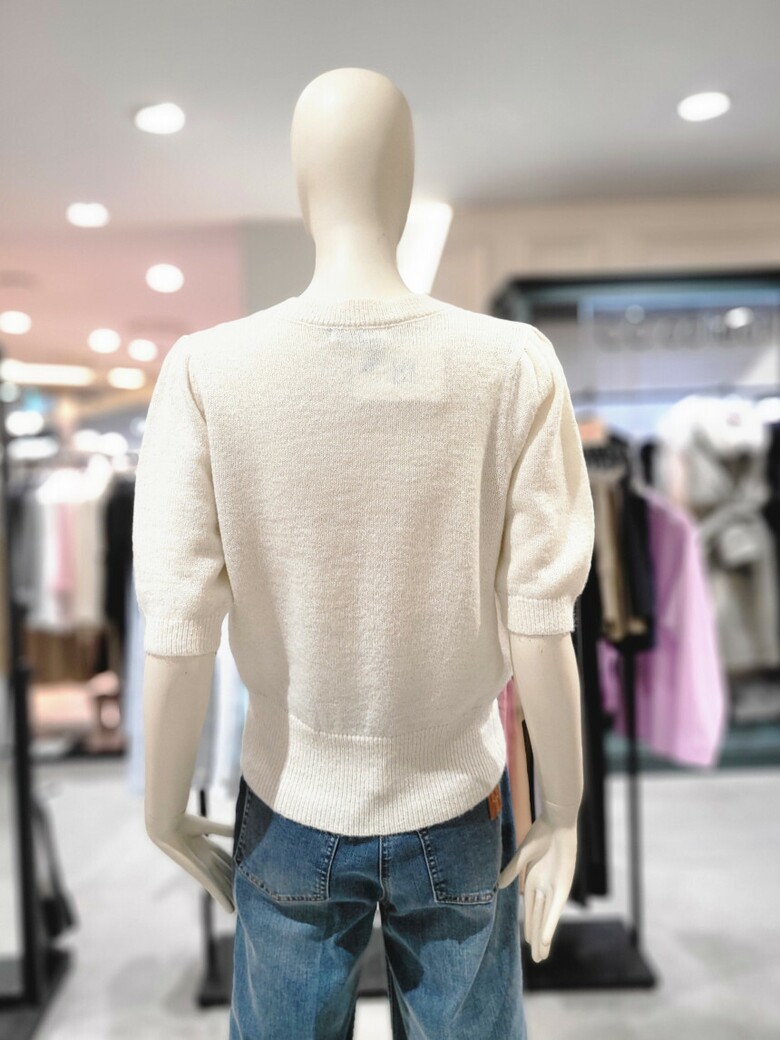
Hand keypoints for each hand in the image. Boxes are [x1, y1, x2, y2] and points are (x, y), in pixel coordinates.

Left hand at [146, 812, 234, 913]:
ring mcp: (201, 867)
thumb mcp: (208, 826)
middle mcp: (203, 859)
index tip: (244, 870)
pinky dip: (221, 898)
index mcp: (204, 845)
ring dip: (229, 894)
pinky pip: (213, 888)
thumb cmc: (183, 823)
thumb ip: (223, 830)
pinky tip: (230, 909)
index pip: (223, 857)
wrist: (167, 827)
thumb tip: (240, 828)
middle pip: (222, 872)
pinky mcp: (198, 874)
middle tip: (245, 892)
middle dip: (232, 881)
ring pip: (220, 883)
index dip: (233, 863)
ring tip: (240, 905)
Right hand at [498, 813, 576, 962]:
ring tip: (541, 956)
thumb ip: (512, 871)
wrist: (558, 821)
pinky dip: (550, 924)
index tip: (528, 943)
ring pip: (546, 919)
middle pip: (538, 919)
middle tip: (537, 960)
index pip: (530, 910)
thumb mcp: (523, 854)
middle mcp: (544, 887)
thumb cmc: (540, 833)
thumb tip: (497, 886)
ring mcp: (554, 887)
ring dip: (543, 937)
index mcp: (533, 880)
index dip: (529, 927)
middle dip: (537, 939)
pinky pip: (555, 910)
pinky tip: (547, 939)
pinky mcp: (563, 885)